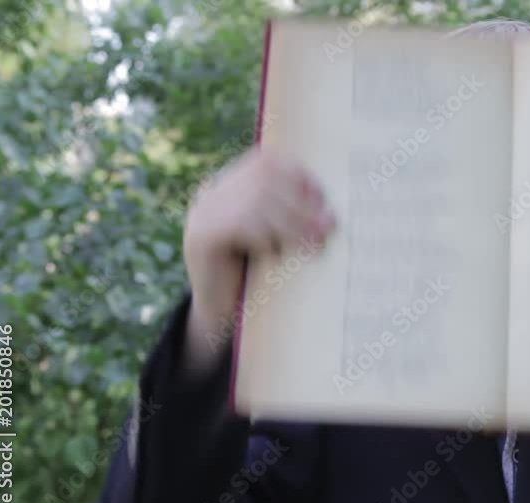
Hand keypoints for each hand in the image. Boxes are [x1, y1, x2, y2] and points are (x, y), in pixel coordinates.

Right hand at [181, 148, 335, 371]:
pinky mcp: (199, 238)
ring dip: (293, 223)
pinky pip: (238, 225)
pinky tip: (278, 252)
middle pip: (264, 182)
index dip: (297, 175)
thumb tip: (329, 209)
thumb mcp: (276, 238)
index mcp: (231, 185)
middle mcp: (214, 193)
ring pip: (255, 203)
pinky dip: (265, 236)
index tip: (322, 196)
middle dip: (302, 204)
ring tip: (316, 242)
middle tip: (329, 225)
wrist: (219, 313)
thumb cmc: (256, 273)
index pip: (266, 163)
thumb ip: (292, 216)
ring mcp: (202, 213)